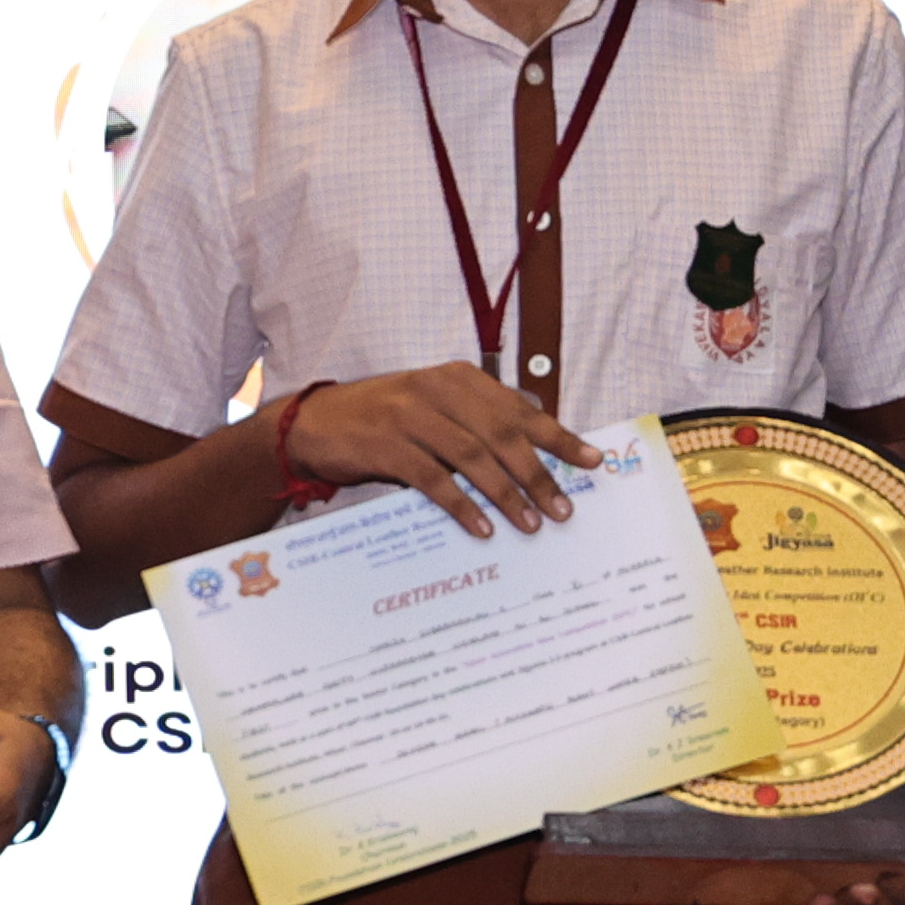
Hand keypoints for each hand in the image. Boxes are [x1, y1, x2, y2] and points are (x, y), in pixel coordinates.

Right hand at [284, 362, 605, 537]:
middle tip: (562, 508)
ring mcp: (410, 415)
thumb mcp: (433, 409)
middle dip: (537, 474)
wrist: (313, 424)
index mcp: (458, 378)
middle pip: (502, 434)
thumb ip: (477, 420)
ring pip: (472, 456)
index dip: (558, 436)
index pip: (519, 409)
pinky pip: (433, 478)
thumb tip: (534, 448)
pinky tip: (481, 527)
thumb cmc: (382, 421)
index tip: (591, 460)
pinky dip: (461, 504)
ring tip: (530, 524)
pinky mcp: (385, 444)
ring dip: (506, 493)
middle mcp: (437, 390)